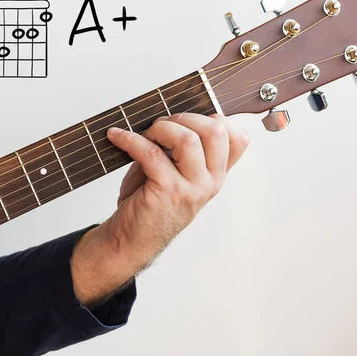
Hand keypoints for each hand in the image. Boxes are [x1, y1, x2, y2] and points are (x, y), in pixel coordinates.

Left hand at [70, 113, 248, 306]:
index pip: (238, 139)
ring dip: (161, 128)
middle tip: (161, 126)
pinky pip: (151, 153)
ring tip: (145, 133)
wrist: (131, 239)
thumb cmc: (150, 202)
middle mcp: (211, 182)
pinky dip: (130, 140)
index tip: (187, 120)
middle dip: (185, 117)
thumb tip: (170, 116)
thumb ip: (183, 149)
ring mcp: (192, 188)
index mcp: (216, 174)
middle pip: (217, 131)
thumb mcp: (175, 173)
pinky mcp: (168, 191)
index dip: (215, 118)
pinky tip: (117, 137)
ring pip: (188, 140)